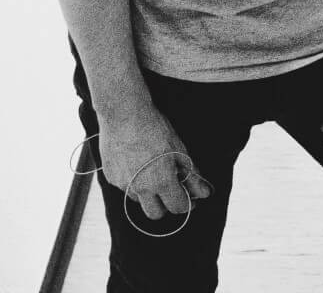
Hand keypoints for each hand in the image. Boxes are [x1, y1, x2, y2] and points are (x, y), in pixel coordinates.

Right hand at [99, 104, 212, 221]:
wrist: (124, 115)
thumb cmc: (156, 129)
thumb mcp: (180, 150)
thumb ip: (192, 175)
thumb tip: (204, 193)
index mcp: (161, 182)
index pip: (177, 207)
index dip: (188, 204)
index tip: (192, 198)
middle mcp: (140, 189)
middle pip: (155, 214)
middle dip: (166, 206)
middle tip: (173, 191)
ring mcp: (122, 185)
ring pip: (139, 201)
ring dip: (149, 194)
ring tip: (155, 172)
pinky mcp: (110, 178)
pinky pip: (126, 187)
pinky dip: (135, 182)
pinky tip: (138, 164)